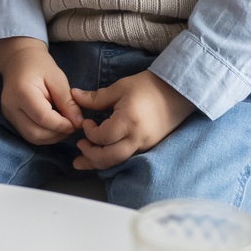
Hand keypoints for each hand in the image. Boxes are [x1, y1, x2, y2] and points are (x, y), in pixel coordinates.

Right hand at [0, 37, 83, 144]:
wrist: (18, 59)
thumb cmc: (39, 65)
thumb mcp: (57, 78)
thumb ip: (67, 101)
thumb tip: (78, 123)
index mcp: (22, 92)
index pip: (43, 118)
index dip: (62, 125)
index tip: (77, 123)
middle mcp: (11, 106)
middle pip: (35, 133)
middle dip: (57, 134)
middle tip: (71, 126)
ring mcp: (8, 114)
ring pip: (32, 137)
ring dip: (51, 137)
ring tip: (64, 126)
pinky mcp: (10, 119)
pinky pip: (28, 134)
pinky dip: (44, 135)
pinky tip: (53, 126)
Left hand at [70, 69, 194, 170]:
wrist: (177, 92)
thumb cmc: (147, 87)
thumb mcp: (120, 88)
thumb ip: (96, 97)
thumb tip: (73, 95)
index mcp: (128, 122)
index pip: (102, 137)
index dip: (89, 132)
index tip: (86, 122)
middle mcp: (137, 139)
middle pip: (109, 158)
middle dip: (90, 155)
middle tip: (79, 146)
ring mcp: (145, 146)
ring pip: (118, 162)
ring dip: (98, 163)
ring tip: (82, 161)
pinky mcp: (149, 148)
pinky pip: (127, 159)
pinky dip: (112, 160)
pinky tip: (102, 157)